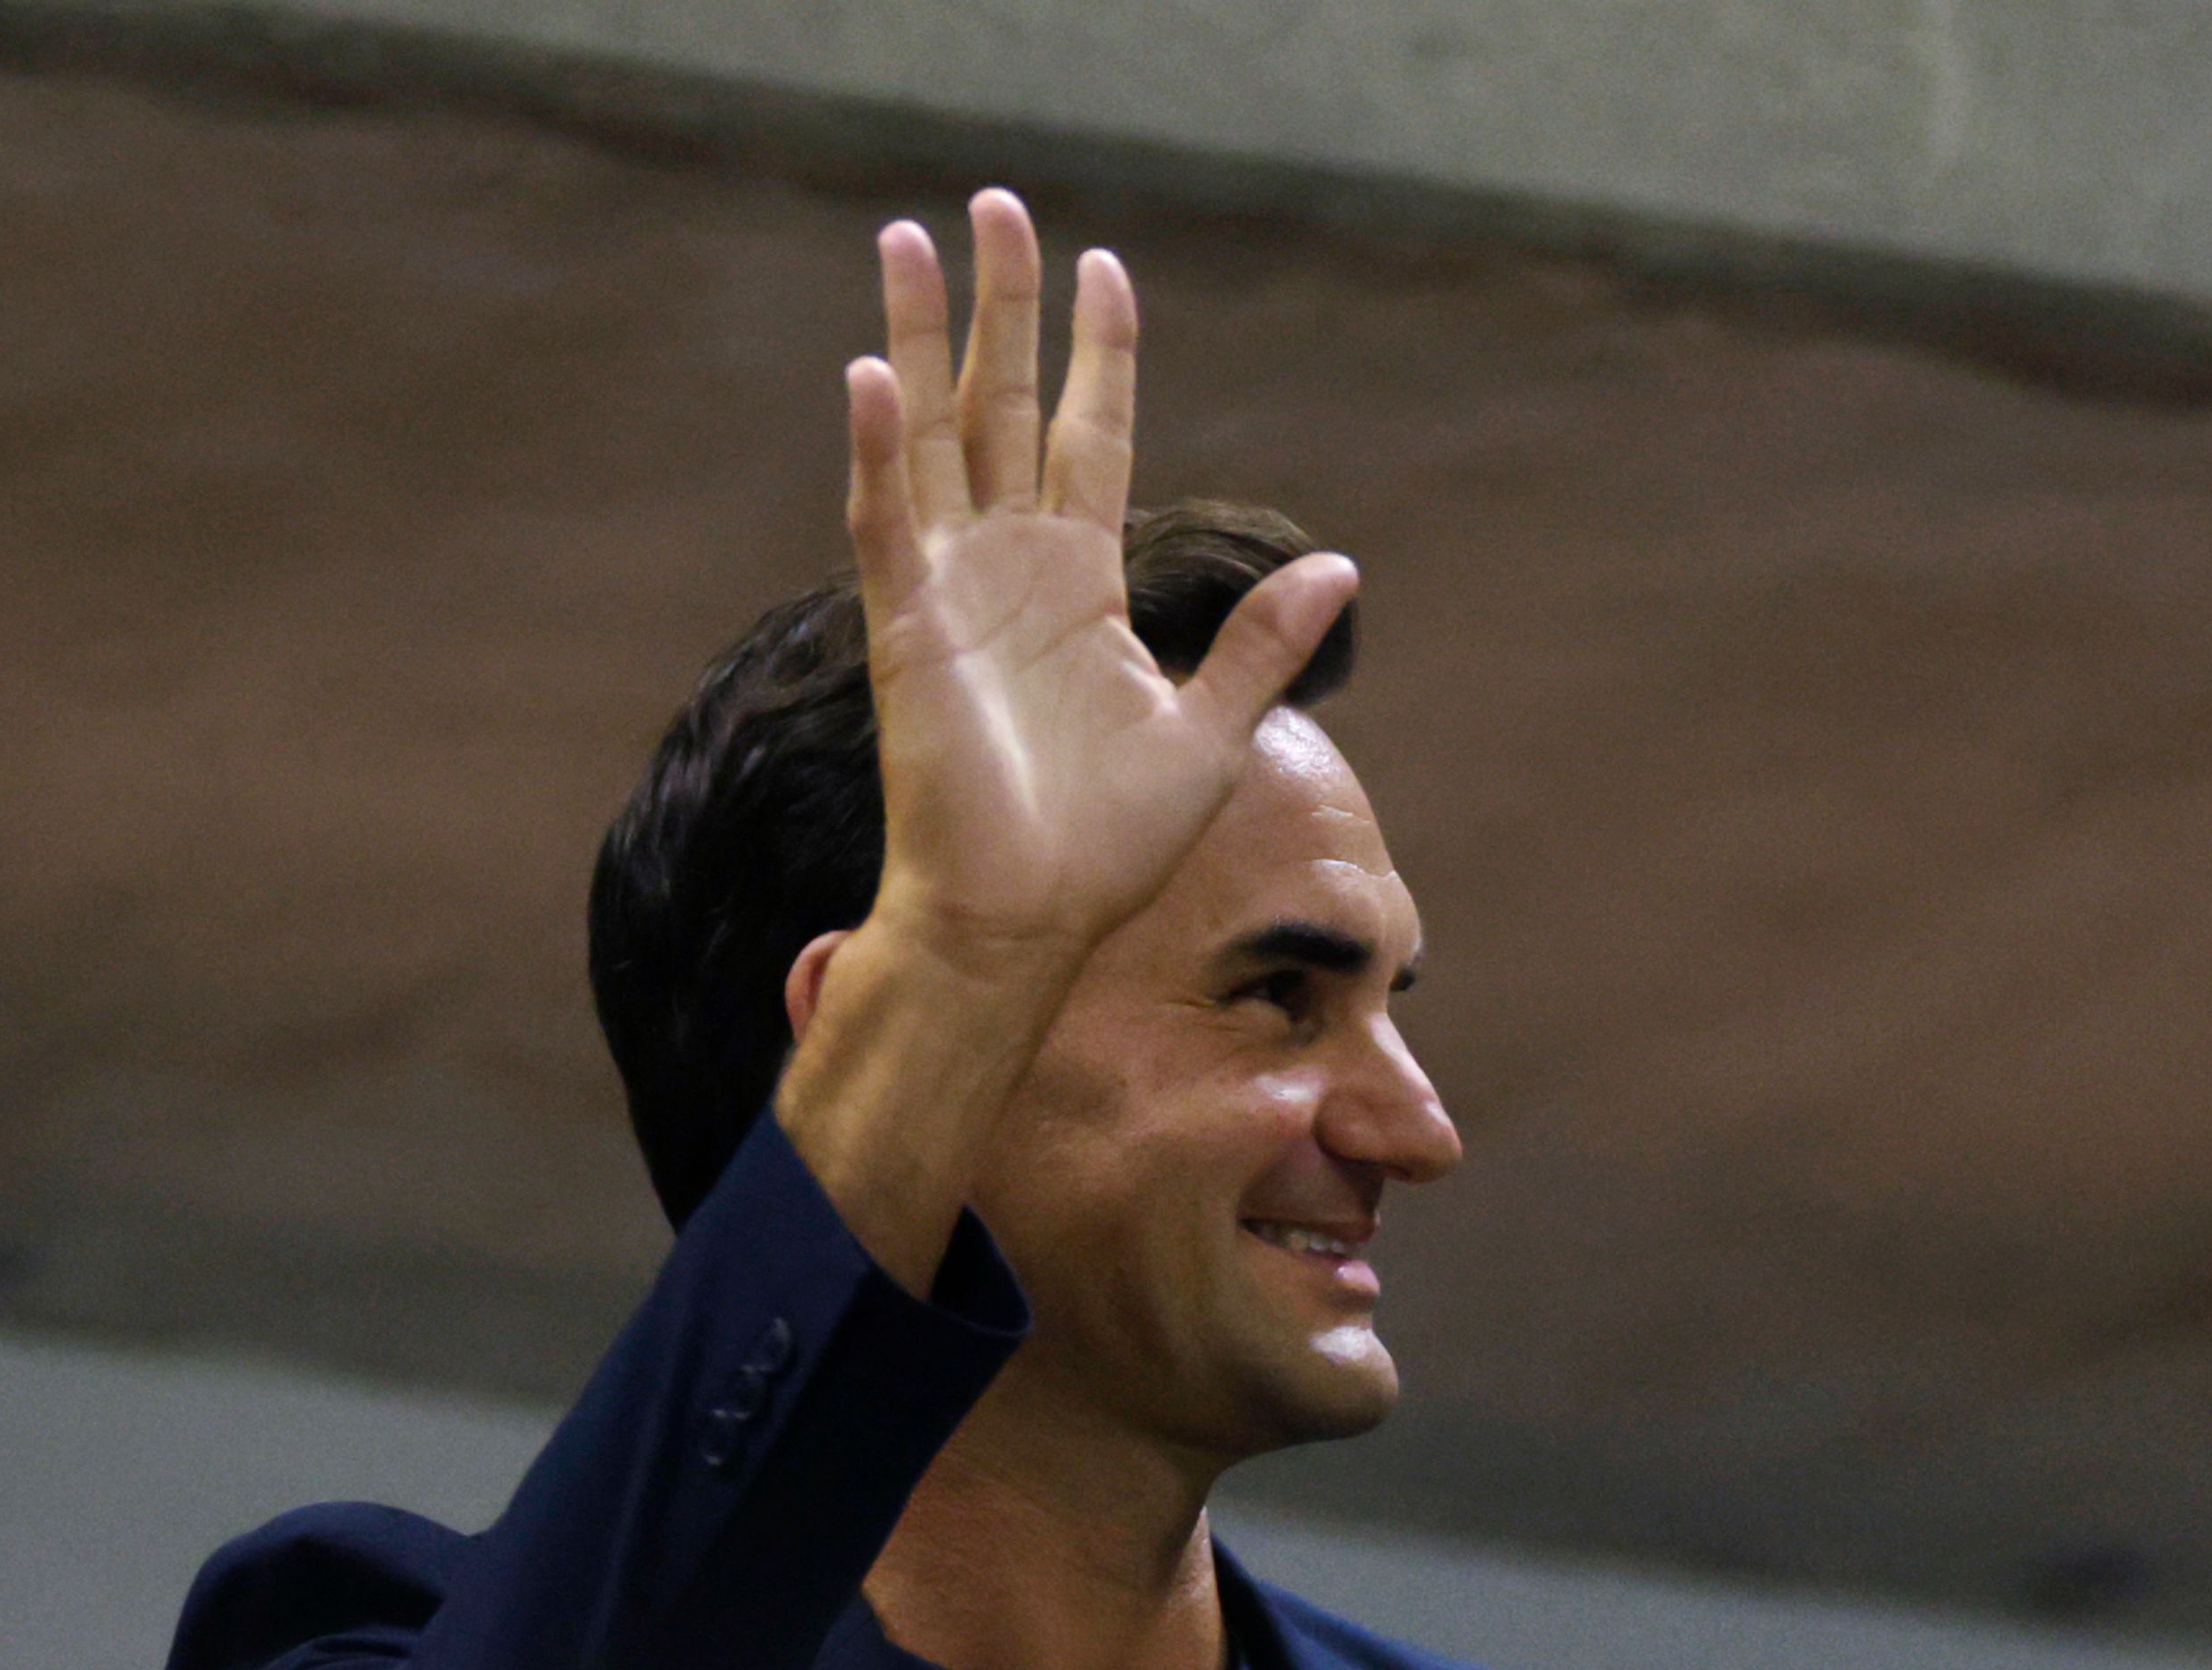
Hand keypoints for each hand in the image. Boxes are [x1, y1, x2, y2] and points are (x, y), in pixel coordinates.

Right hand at [844, 191, 1356, 969]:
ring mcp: (951, 590)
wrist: (1026, 923)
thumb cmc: (1107, 847)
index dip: (1099, 352)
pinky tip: (871, 374)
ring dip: (919, 338)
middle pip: (1002, 405)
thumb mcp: (1212, 734)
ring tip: (910, 238)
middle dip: (1001, 305)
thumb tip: (1340, 568)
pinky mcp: (907, 629)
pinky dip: (878, 450)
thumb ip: (1261, 643)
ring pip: (932, 435)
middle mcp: (1011, 567)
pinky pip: (886, 523)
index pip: (1091, 435)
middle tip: (995, 204)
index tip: (1105, 268)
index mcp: (1083, 584)